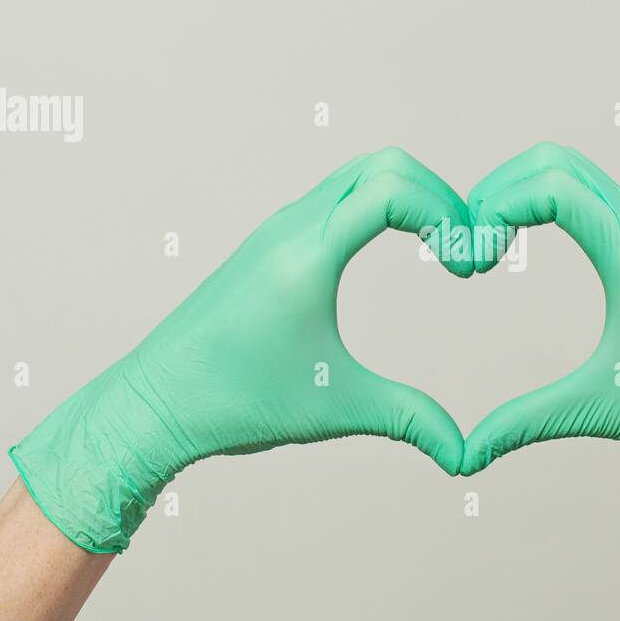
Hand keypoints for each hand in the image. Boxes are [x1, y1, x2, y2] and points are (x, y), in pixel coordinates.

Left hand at [10, 148, 471, 552]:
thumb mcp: (335, 410)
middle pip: (384, 164)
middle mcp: (293, 227)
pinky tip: (397, 248)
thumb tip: (465, 457)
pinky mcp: (272, 243)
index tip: (465, 267)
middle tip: (464, 251)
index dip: (446, 215)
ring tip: (440, 249)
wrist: (154, 403)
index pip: (391, 190)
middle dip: (439, 197)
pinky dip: (380, 204)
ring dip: (410, 196)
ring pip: (359, 173)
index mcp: (308, 255)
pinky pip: (337, 195)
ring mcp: (279, 229)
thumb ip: (410, 421)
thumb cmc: (234, 401)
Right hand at [461, 142, 619, 538]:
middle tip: (471, 242)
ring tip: (492, 245)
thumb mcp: (602, 409)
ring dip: (522, 192)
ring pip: (575, 173)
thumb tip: (466, 455)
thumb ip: (526, 424)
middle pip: (555, 161)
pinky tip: (529, 247)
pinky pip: (592, 198)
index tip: (475, 257)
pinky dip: (548, 204)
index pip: (552, 187)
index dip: (496, 206)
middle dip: (498, 189)